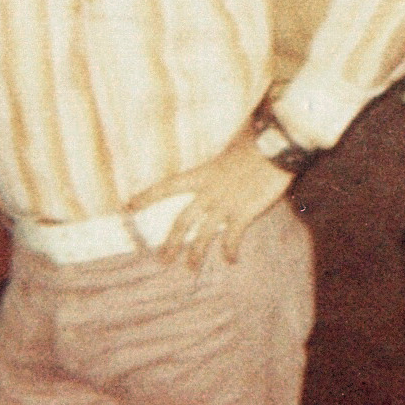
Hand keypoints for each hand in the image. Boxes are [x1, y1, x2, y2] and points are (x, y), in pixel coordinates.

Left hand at [132, 131, 292, 267]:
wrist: (276, 145)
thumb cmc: (258, 138)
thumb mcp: (235, 141)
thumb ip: (229, 148)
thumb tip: (235, 136)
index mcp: (203, 173)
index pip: (167, 187)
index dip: (147, 197)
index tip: (128, 207)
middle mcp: (210, 192)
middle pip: (182, 222)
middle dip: (171, 242)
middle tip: (162, 259)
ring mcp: (226, 204)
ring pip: (203, 235)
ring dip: (195, 254)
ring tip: (191, 267)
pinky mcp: (244, 212)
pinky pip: (232, 238)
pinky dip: (230, 250)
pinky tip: (231, 259)